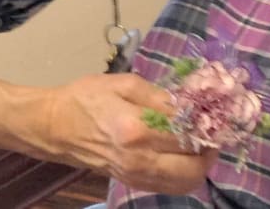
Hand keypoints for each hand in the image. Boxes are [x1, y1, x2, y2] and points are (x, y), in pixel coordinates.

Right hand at [25, 73, 217, 193]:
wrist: (53, 126)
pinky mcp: (131, 181)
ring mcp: (135, 175)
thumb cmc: (85, 98)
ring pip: (184, 183)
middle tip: (212, 130)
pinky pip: (169, 185)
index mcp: (136, 130)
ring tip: (199, 142)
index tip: (216, 111)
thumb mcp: (123, 84)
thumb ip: (158, 96)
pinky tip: (181, 152)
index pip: (186, 133)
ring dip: (199, 164)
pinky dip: (183, 172)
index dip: (206, 122)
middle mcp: (138, 159)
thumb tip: (189, 105)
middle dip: (209, 150)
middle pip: (192, 168)